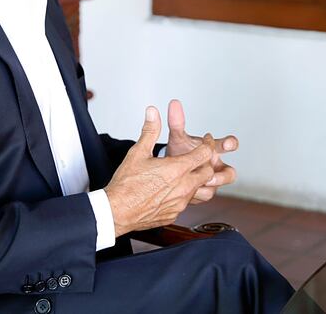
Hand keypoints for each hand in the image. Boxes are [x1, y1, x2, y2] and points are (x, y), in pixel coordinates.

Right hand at [104, 106, 215, 235]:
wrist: (117, 212)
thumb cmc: (126, 184)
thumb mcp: (138, 152)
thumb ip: (150, 130)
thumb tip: (153, 113)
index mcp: (177, 169)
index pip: (205, 153)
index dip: (208, 144)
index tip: (206, 140)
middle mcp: (183, 187)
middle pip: (208, 172)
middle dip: (206, 163)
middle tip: (199, 156)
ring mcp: (180, 203)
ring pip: (199, 189)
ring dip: (196, 179)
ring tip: (184, 172)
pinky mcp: (175, 214)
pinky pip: (187, 202)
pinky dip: (184, 194)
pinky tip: (173, 189)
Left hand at [165, 99, 237, 203]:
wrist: (169, 169)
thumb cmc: (179, 151)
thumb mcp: (177, 137)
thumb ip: (177, 122)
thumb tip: (173, 103)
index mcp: (213, 149)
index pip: (228, 144)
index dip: (231, 143)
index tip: (230, 144)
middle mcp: (216, 165)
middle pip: (230, 173)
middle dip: (223, 176)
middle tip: (211, 176)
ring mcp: (212, 180)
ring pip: (217, 186)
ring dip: (208, 186)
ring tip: (195, 186)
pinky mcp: (204, 191)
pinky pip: (206, 194)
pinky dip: (197, 194)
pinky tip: (186, 192)